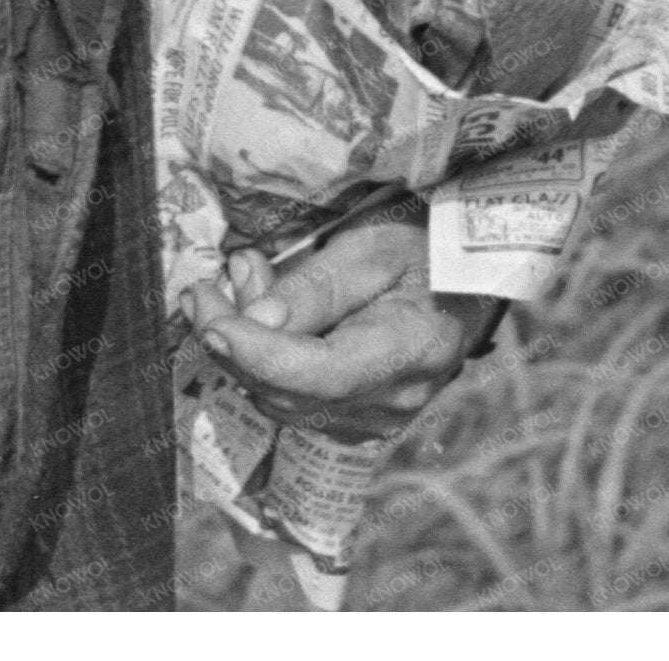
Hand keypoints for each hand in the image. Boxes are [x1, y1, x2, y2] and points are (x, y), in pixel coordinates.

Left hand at [190, 203, 493, 444]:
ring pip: (285, 402)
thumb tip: (252, 324)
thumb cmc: (423, 249)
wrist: (466, 279)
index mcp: (411, 352)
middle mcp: (395, 402)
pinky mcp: (359, 419)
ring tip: (236, 286)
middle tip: (201, 290)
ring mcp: (378, 420)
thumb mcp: (371, 248)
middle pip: (292, 394)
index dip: (256, 352)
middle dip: (234, 344)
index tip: (209, 318)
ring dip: (245, 352)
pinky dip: (265, 365)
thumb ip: (313, 288)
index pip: (319, 373)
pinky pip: (296, 403)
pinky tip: (262, 317)